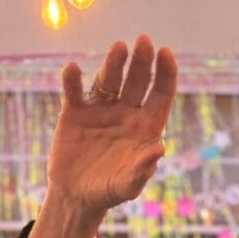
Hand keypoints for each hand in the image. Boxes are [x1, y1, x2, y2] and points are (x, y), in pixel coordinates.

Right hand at [47, 34, 177, 215]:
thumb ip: (142, 169)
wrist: (76, 196)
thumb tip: (160, 148)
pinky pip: (74, 92)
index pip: (160, 95)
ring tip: (119, 48)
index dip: (166, 74)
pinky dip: (72, 81)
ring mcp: (100, 110)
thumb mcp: (128, 185)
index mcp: (146, 127)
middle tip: (143, 41)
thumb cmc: (108, 192)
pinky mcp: (75, 112)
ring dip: (113, 64)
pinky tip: (72, 69)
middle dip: (142, 61)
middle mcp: (126, 113)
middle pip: (136, 81)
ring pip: (108, 81)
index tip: (166, 53)